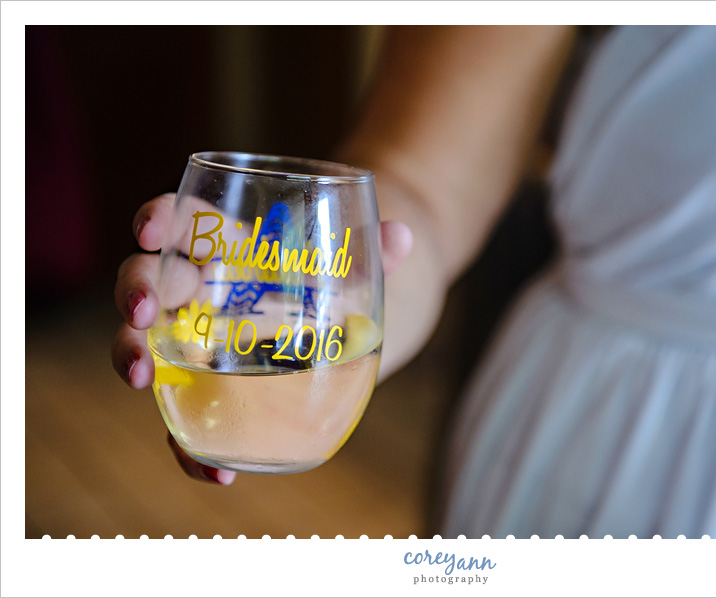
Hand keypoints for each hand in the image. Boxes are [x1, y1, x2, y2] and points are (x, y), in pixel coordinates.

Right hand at [111, 193, 412, 484]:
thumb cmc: (341, 279)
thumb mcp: (361, 263)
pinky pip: (187, 421)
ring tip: (142, 380)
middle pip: (149, 278)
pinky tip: (219, 472)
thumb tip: (404, 236)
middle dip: (135, 290)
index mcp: (230, 243)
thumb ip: (378, 247)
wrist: (351, 327)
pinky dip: (190, 449)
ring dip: (130, 356)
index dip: (160, 218)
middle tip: (143, 314)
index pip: (184, 220)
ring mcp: (197, 341)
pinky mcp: (209, 393)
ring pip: (145, 342)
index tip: (153, 231)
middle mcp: (201, 288)